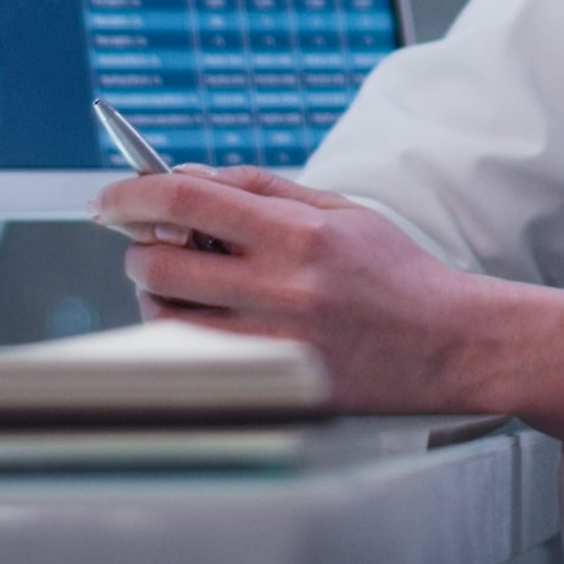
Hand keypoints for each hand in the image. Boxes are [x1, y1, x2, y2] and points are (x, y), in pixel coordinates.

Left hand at [96, 166, 563, 446]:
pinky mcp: (280, 385)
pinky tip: (204, 326)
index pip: (189, 200)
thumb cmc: (398, 275)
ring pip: (167, 319)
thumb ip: (265, 191)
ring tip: (186, 289)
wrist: (454, 344)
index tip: (109, 199)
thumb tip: (190, 177)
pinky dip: (184, 339)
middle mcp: (285, 289)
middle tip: (152, 247)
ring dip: (158, 298)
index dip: (133, 194)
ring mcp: (280, 344)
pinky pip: (196, 361)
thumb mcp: (340, 212)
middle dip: (141, 250)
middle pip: (162, 263)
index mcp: (301, 234)